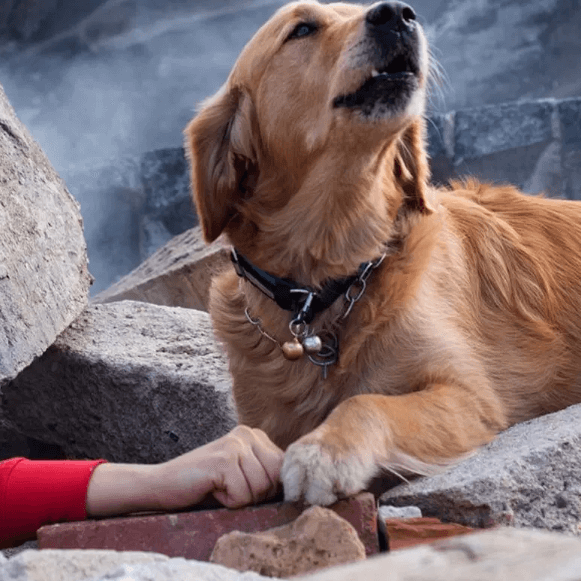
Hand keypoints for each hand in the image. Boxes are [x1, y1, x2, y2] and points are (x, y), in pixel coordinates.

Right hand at [86, 426, 282, 516]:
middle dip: (256, 494)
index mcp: (256, 435)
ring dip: (239, 499)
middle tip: (229, 487)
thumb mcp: (243, 474)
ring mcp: (235, 443)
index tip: (243, 486)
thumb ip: (266, 472)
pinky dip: (227, 502)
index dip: (267, 488)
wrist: (164, 485)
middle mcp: (248, 433)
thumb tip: (299, 485)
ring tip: (219, 487)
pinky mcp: (224, 459)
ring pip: (260, 489)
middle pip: (276, 479)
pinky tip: (212, 488)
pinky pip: (242, 495)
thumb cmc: (206, 485)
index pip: (284, 469)